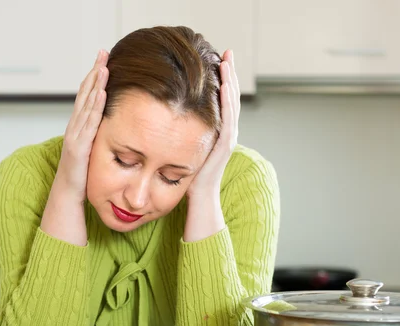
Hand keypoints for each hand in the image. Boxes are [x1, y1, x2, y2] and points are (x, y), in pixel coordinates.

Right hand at [56, 50, 109, 202]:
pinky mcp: (78, 147)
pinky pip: (88, 124)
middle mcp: (74, 127)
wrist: (68, 194)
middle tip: (103, 53)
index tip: (103, 60)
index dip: (94, 77)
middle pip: (85, 94)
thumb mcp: (92, 149)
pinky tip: (101, 93)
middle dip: (94, 73)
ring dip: (95, 85)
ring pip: (86, 106)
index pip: (87, 96)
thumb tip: (110, 124)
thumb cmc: (82, 173)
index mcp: (79, 126)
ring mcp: (75, 136)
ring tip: (103, 67)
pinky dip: (95, 107)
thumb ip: (97, 135)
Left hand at [187, 49, 239, 199]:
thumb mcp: (185, 148)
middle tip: (227, 53)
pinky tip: (225, 85)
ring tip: (227, 62)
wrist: (200, 198)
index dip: (222, 80)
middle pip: (230, 97)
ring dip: (231, 82)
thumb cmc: (189, 177)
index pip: (222, 100)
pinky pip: (228, 117)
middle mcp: (226, 132)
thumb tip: (167, 119)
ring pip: (232, 104)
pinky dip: (228, 100)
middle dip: (229, 74)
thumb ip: (183, 133)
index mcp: (218, 131)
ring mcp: (228, 138)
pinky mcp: (225, 144)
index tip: (217, 60)